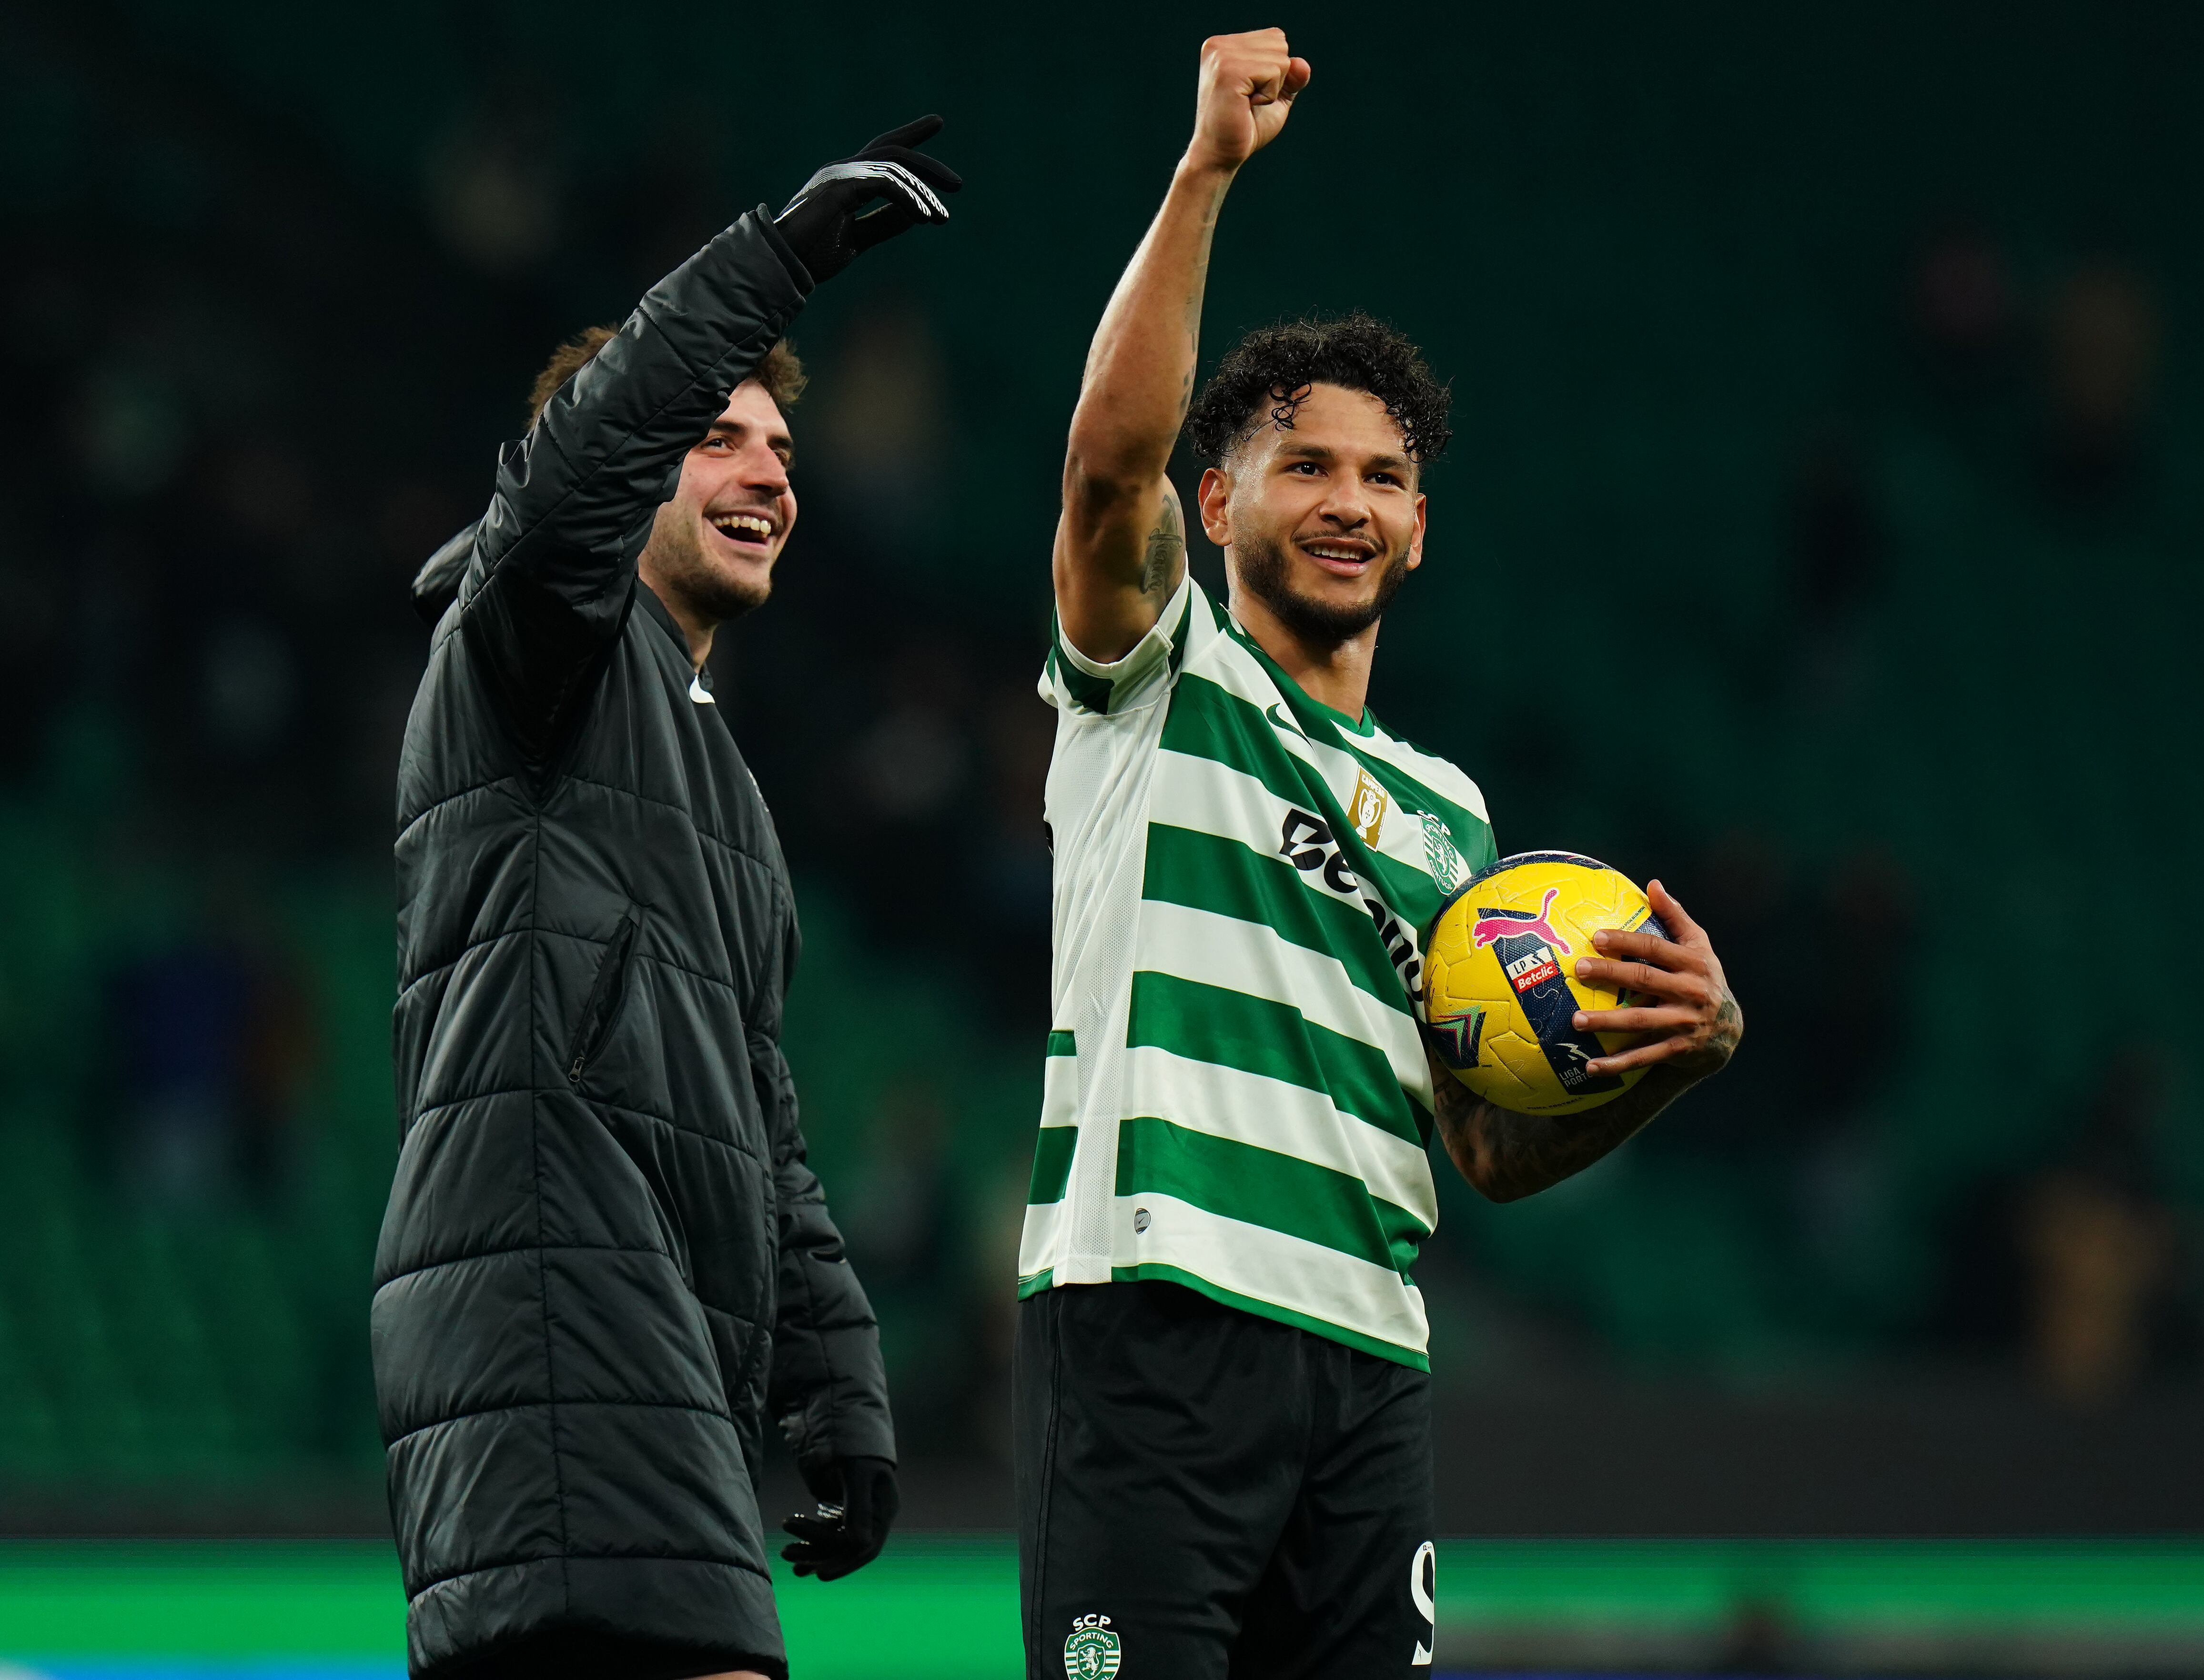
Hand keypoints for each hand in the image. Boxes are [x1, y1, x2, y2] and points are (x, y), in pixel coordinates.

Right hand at [774, 116, 961, 283]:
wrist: (785, 266)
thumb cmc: (814, 255)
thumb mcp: (858, 239)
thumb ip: (884, 223)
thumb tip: (915, 214)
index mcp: (847, 179)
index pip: (883, 149)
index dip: (911, 135)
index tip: (937, 122)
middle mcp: (843, 169)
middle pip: (893, 152)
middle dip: (928, 165)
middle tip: (957, 184)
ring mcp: (840, 175)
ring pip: (893, 168)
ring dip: (921, 193)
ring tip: (940, 218)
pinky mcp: (839, 187)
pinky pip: (883, 184)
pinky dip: (906, 198)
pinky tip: (922, 217)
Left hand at [781, 1454, 897, 1580]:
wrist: (847, 1427)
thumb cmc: (855, 1448)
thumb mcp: (857, 1473)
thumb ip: (859, 1507)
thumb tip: (860, 1545)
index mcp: (885, 1509)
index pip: (867, 1547)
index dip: (845, 1564)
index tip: (820, 1574)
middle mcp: (874, 1517)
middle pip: (846, 1547)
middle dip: (817, 1554)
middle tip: (786, 1553)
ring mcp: (859, 1516)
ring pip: (834, 1543)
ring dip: (810, 1550)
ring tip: (784, 1553)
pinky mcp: (844, 1513)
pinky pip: (828, 1535)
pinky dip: (811, 1544)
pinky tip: (794, 1556)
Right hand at [1186, 29, 1310, 173]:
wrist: (1220, 155)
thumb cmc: (1244, 128)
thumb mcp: (1275, 96)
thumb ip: (1291, 77)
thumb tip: (1302, 64)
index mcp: (1224, 45)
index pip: (1275, 37)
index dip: (1274, 70)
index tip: (1250, 92)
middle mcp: (1219, 45)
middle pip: (1279, 43)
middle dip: (1275, 77)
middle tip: (1249, 100)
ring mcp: (1222, 56)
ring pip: (1279, 57)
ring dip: (1272, 88)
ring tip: (1247, 103)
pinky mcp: (1229, 71)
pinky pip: (1273, 72)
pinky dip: (1269, 95)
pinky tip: (1246, 106)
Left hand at [1569, 879, 1741, 1079]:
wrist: (1729, 1028)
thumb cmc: (1702, 977)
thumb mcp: (1698, 946)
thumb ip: (1675, 916)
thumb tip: (1653, 884)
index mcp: (1693, 963)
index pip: (1656, 948)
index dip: (1626, 941)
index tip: (1596, 937)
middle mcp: (1691, 991)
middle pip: (1645, 979)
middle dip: (1611, 973)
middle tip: (1579, 969)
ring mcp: (1685, 1022)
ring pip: (1641, 1022)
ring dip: (1608, 1022)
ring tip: (1576, 1021)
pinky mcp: (1678, 1050)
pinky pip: (1644, 1057)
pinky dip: (1617, 1064)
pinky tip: (1590, 1066)